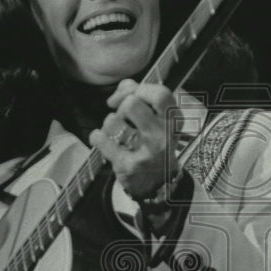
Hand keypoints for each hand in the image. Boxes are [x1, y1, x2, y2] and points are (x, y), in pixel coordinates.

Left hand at [89, 79, 178, 198]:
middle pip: (132, 104)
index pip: (160, 94)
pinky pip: (103, 140)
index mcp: (173, 120)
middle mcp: (164, 136)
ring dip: (108, 123)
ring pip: (113, 121)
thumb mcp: (158, 119)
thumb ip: (143, 96)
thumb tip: (125, 86)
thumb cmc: (154, 143)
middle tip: (121, 117)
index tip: (127, 95)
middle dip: (120, 106)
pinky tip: (100, 139)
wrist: (158, 184)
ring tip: (114, 132)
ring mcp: (147, 152)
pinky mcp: (129, 165)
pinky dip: (97, 136)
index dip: (139, 89)